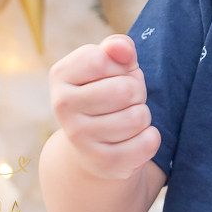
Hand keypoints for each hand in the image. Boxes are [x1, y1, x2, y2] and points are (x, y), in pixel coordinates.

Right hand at [48, 34, 160, 180]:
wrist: (93, 143)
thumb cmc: (107, 91)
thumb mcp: (113, 64)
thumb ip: (118, 48)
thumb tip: (122, 48)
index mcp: (61, 74)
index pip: (101, 60)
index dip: (120, 66)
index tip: (114, 75)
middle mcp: (63, 107)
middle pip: (126, 90)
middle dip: (137, 92)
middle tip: (126, 100)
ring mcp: (79, 138)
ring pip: (138, 118)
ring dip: (143, 115)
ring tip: (127, 118)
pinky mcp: (102, 163)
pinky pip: (147, 143)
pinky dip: (150, 138)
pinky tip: (133, 139)